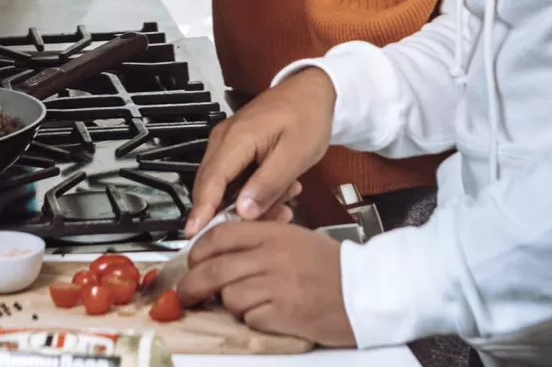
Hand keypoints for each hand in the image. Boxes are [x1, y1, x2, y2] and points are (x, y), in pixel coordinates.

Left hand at [179, 221, 354, 347]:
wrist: (365, 289)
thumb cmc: (331, 266)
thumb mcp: (294, 238)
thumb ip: (259, 242)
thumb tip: (223, 252)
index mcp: (273, 233)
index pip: (220, 235)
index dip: (198, 250)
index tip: (191, 261)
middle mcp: (271, 256)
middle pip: (214, 269)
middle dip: (192, 284)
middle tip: (187, 292)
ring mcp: (275, 285)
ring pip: (229, 296)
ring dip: (228, 303)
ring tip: (244, 301)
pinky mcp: (282, 314)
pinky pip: (249, 317)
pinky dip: (250, 318)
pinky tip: (266, 312)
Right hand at [186, 69, 335, 236]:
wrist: (313, 91)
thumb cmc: (307, 115)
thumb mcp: (295, 155)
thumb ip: (268, 184)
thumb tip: (242, 212)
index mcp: (237, 138)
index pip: (210, 181)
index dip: (202, 211)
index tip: (194, 236)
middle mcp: (224, 139)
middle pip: (213, 186)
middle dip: (235, 212)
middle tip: (270, 218)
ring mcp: (228, 142)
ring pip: (225, 185)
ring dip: (250, 201)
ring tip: (285, 199)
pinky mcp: (237, 146)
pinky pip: (235, 177)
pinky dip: (253, 190)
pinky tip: (279, 190)